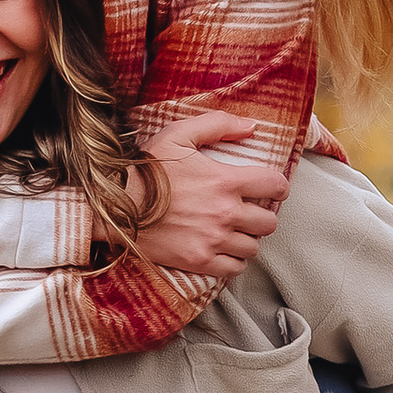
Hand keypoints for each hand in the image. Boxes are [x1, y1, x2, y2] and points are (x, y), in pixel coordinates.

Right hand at [134, 117, 287, 283]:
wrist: (114, 207)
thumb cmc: (145, 170)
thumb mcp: (178, 134)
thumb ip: (217, 124)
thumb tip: (251, 127)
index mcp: (226, 181)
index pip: (275, 185)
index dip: (278, 186)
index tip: (269, 188)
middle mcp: (225, 213)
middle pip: (269, 222)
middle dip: (262, 215)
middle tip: (248, 211)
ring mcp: (213, 240)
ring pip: (253, 247)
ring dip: (247, 239)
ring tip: (234, 232)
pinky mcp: (199, 261)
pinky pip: (234, 268)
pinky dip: (233, 261)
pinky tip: (223, 250)